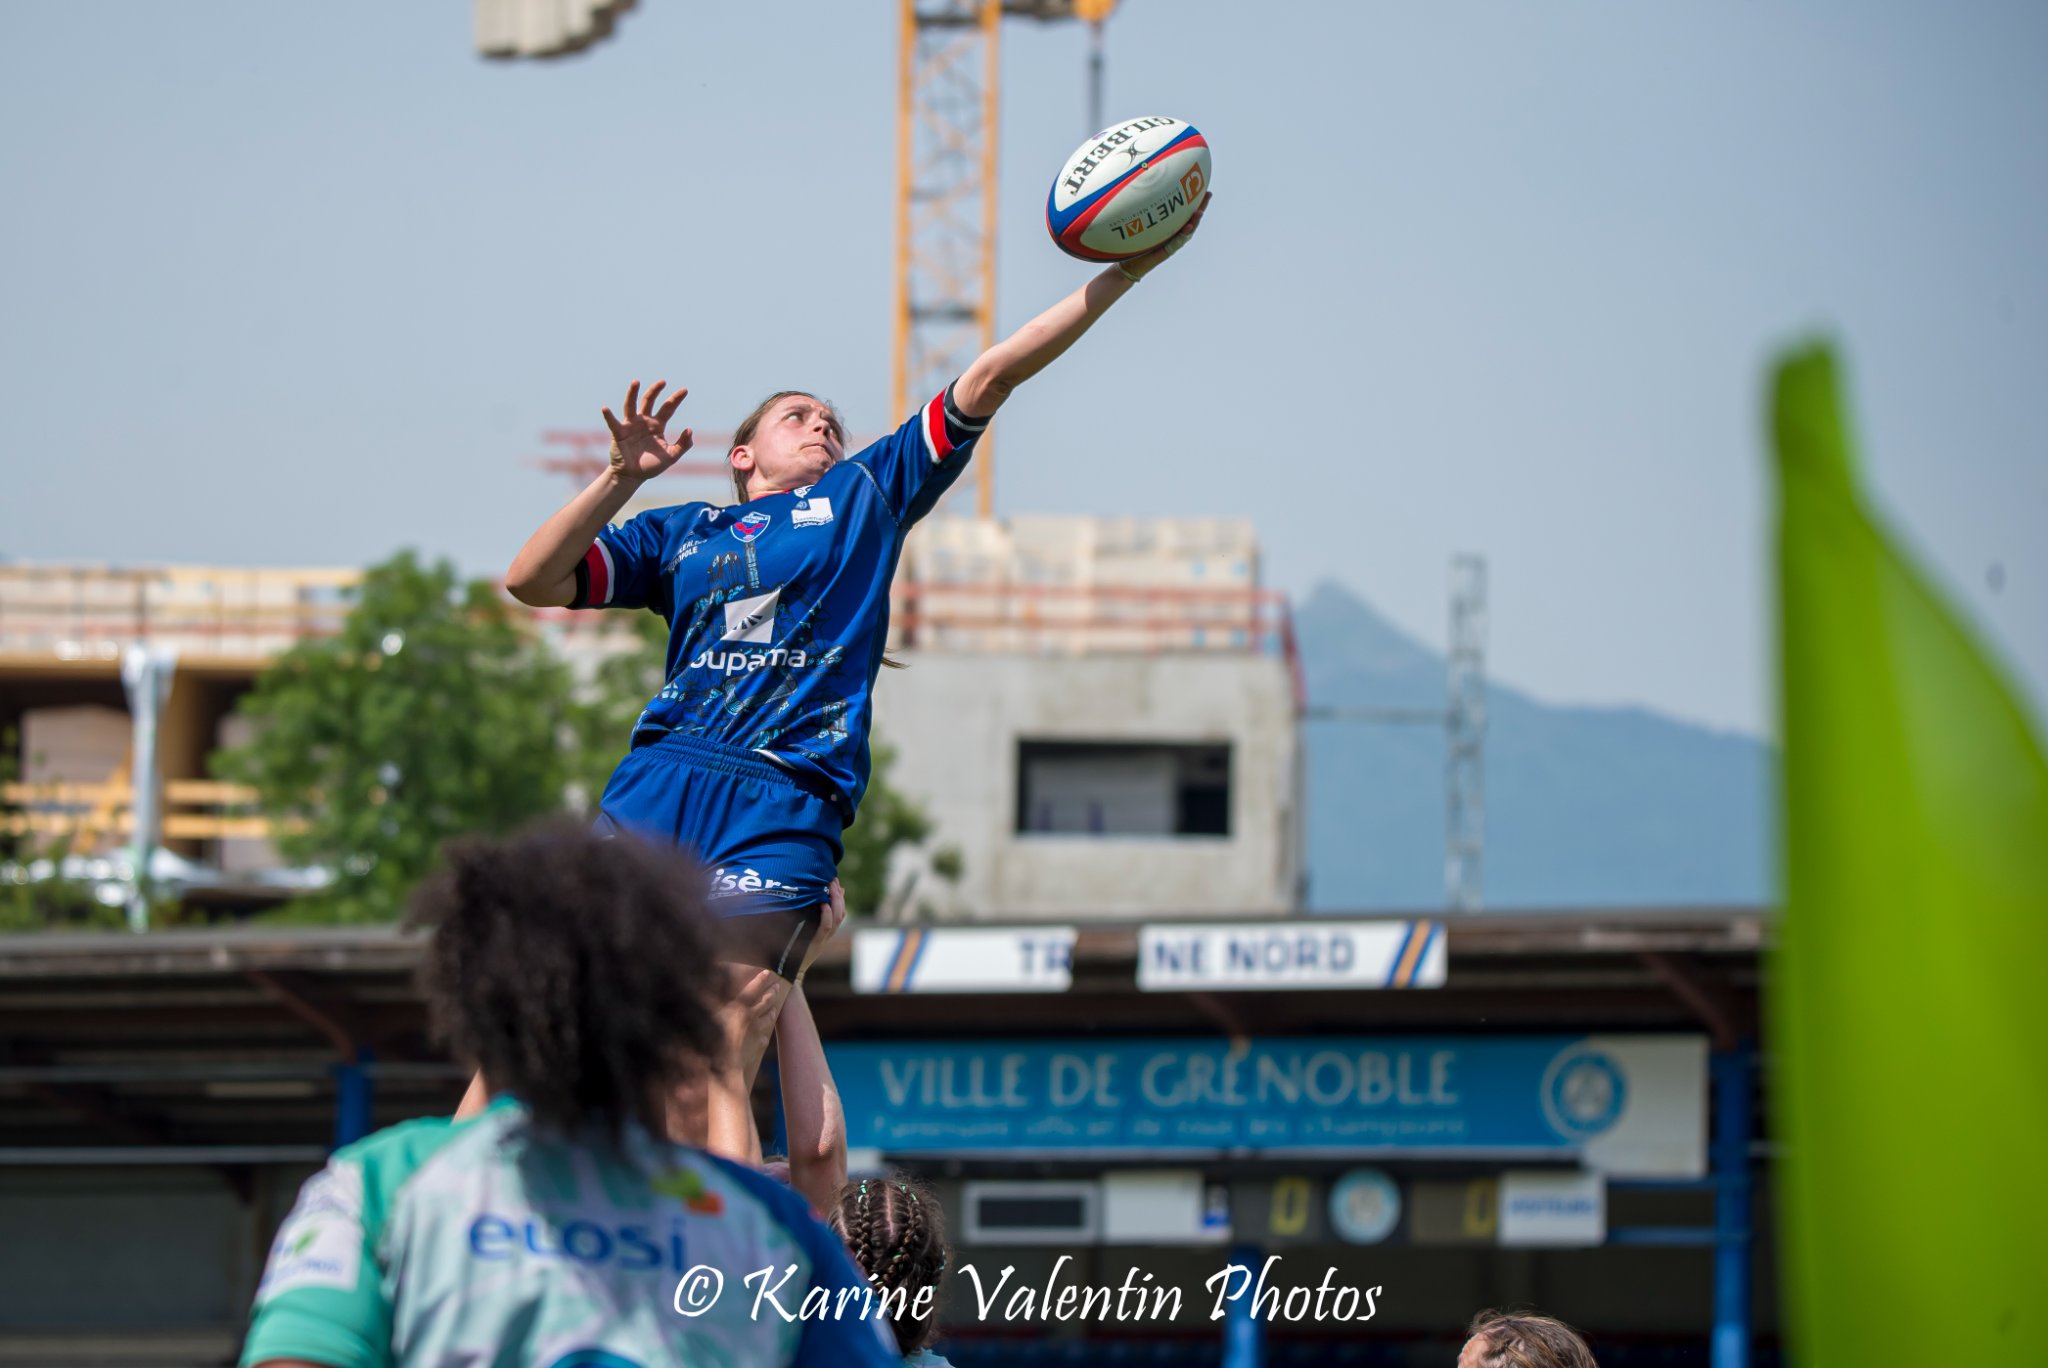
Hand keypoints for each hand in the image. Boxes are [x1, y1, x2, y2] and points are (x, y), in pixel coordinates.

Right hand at [601, 379, 693, 484]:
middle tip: (663, 381)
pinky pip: (613, 423)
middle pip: (649, 401)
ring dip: (633, 393)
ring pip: (631, 405)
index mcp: (657, 425)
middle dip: (655, 390)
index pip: (668, 408)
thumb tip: (689, 429)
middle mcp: (644, 421)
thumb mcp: (671, 456)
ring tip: (636, 382)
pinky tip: (605, 408)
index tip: (685, 390)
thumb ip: (683, 445)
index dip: (675, 399)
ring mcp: (630, 425)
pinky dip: (609, 416)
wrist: (633, 476)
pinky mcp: (619, 433)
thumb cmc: (651, 465)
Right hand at [714, 961, 785, 1080]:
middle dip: (772, 991)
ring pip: (769, 1017)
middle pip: (766, 1000)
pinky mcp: (759, 1042)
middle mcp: (751, 1015)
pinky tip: (763, 1037)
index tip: (768, 972)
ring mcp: (757, 1029)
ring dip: (772, 1011)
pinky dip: (763, 1035)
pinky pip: (764, 1037)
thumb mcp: (713, 1018)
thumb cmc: (713, 1040)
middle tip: (777, 986)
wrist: (725, 1064)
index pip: (753, 988)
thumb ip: (721, 1007)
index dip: (760, 979)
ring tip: (774, 1008)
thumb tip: (720, 998)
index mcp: (739, 1006)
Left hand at [795, 879, 846, 982]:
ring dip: (836, 901)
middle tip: (833, 880)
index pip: (840, 911)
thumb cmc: (791, 950)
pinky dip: (827, 916)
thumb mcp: (800, 931)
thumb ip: (806, 918)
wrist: (787, 971)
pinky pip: (825, 928)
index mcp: (826, 932)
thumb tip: (810, 898)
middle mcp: (828, 935)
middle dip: (838, 895)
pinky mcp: (816, 944)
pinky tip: (824, 904)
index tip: (835, 881)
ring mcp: (823, 940)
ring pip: (838, 918)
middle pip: (841, 912)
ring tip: (831, 887)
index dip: (840, 897)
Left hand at [1120, 191, 1211, 281]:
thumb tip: (1142, 186)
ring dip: (1194, 221)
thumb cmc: (1133, 243)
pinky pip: (1176, 242)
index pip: (1185, 211)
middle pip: (1191, 219)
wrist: (1130, 264)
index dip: (1194, 200)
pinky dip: (1182, 235)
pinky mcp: (1166, 252)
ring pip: (1187, 231)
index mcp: (1170, 226)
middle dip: (1200, 207)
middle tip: (1208, 195)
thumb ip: (1145, 211)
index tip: (1203, 188)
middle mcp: (1174, 234)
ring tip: (1200, 211)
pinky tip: (1188, 227)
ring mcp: (1172, 243)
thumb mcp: (1141, 223)